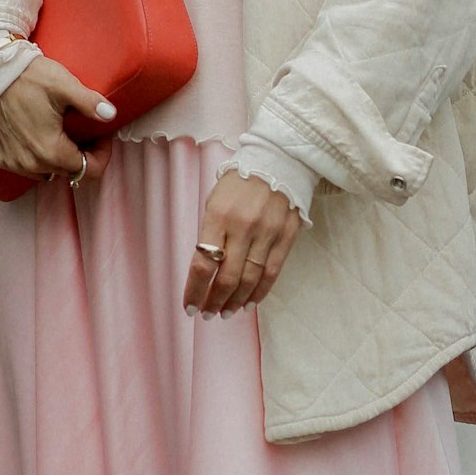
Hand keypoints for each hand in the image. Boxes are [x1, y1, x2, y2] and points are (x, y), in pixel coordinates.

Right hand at [0, 56, 114, 184]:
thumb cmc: (29, 77)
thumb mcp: (65, 85)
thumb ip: (90, 102)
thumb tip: (111, 115)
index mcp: (51, 151)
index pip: (89, 171)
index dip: (101, 155)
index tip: (101, 136)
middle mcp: (32, 164)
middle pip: (70, 172)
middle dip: (82, 155)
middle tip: (85, 132)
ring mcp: (14, 163)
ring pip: (50, 172)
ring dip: (60, 159)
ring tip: (63, 135)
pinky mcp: (1, 158)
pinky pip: (29, 168)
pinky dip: (39, 158)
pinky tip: (41, 137)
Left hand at [185, 169, 301, 317]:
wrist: (278, 161)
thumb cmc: (239, 183)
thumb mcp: (215, 201)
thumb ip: (211, 234)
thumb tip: (207, 270)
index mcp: (219, 216)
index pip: (203, 264)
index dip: (195, 290)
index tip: (189, 306)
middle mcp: (243, 227)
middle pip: (227, 277)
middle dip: (215, 301)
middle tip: (207, 313)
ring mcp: (267, 233)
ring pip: (250, 279)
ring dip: (236, 301)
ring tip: (226, 312)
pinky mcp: (286, 236)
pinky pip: (272, 272)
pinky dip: (259, 292)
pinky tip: (249, 303)